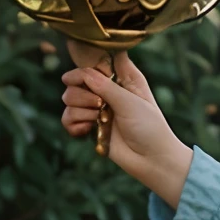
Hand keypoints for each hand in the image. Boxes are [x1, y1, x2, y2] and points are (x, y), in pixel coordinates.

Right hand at [60, 45, 192, 206]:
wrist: (153, 160)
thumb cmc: (150, 128)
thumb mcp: (130, 102)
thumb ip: (105, 86)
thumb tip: (82, 73)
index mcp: (122, 77)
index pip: (97, 59)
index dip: (86, 65)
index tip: (84, 76)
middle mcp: (107, 90)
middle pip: (76, 79)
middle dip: (82, 93)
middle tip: (99, 105)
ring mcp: (97, 108)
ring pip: (68, 99)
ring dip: (80, 110)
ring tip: (98, 120)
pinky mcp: (90, 126)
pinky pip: (67, 119)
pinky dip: (74, 124)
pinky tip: (87, 130)